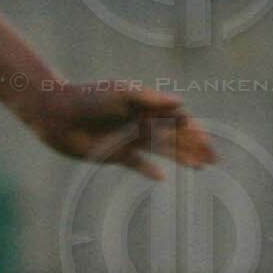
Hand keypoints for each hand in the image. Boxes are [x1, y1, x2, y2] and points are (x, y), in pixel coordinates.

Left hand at [23, 80, 215, 179]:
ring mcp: (128, 138)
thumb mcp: (121, 94)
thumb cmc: (89, 98)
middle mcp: (139, 121)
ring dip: (181, 158)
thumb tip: (182, 101)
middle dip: (195, 145)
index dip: (193, 128)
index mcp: (143, 105)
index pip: (175, 117)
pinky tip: (162, 178)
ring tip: (200, 167)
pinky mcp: (115, 154)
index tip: (207, 140)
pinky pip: (138, 164)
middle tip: (214, 158)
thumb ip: (150, 99)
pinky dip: (149, 170)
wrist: (57, 115)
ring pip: (161, 150)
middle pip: (173, 135)